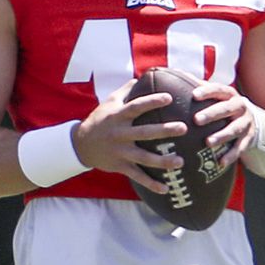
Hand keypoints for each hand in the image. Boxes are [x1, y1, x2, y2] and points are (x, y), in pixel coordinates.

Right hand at [73, 81, 187, 193]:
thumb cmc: (100, 120)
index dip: (152, 101)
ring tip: (181, 161)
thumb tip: (145, 75)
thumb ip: (127, 90)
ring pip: (144, 158)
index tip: (169, 98)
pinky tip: (166, 189)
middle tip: (183, 128)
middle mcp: (120, 134)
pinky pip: (138, 176)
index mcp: (119, 116)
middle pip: (145, 132)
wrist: (81, 145)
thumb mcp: (109, 102)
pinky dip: (151, 184)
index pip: (137, 107)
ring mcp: (120, 152)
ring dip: (163, 161)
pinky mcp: (120, 166)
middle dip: (164, 131)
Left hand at [191, 82, 255, 169]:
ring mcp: (245, 123)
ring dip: (222, 135)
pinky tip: (221, 162)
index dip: (207, 92)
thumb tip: (173, 72)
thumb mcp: (215, 95)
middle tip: (196, 120)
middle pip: (227, 108)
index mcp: (229, 94)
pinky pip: (241, 148)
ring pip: (235, 129)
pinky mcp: (249, 138)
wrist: (252, 120)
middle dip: (212, 114)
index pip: (219, 90)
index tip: (194, 95)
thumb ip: (197, 85)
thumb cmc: (224, 106)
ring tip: (208, 143)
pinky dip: (232, 155)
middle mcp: (239, 107)